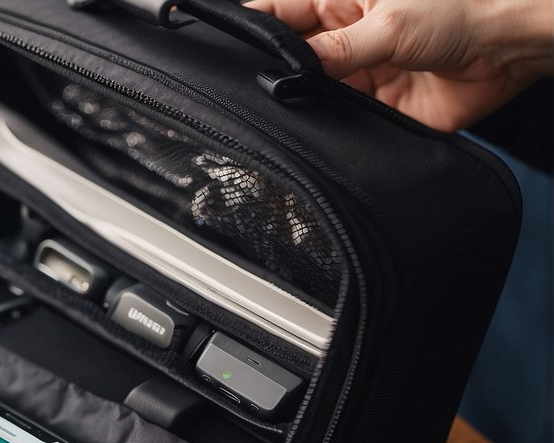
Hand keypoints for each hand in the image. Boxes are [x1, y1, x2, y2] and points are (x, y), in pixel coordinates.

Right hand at [245, 0, 553, 130]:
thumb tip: (285, 72)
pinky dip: (328, 132)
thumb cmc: (462, 9)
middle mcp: (342, 40)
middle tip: (262, 88)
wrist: (511, 49)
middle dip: (274, 74)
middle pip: (289, 59)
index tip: (229, 51)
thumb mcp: (387, 23)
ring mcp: (356, 75)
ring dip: (301, 105)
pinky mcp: (374, 110)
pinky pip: (339, 126)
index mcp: (338, 3)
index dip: (252, 32)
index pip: (277, 15)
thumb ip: (332, 53)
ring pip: (309, 96)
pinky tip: (318, 132)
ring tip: (293, 110)